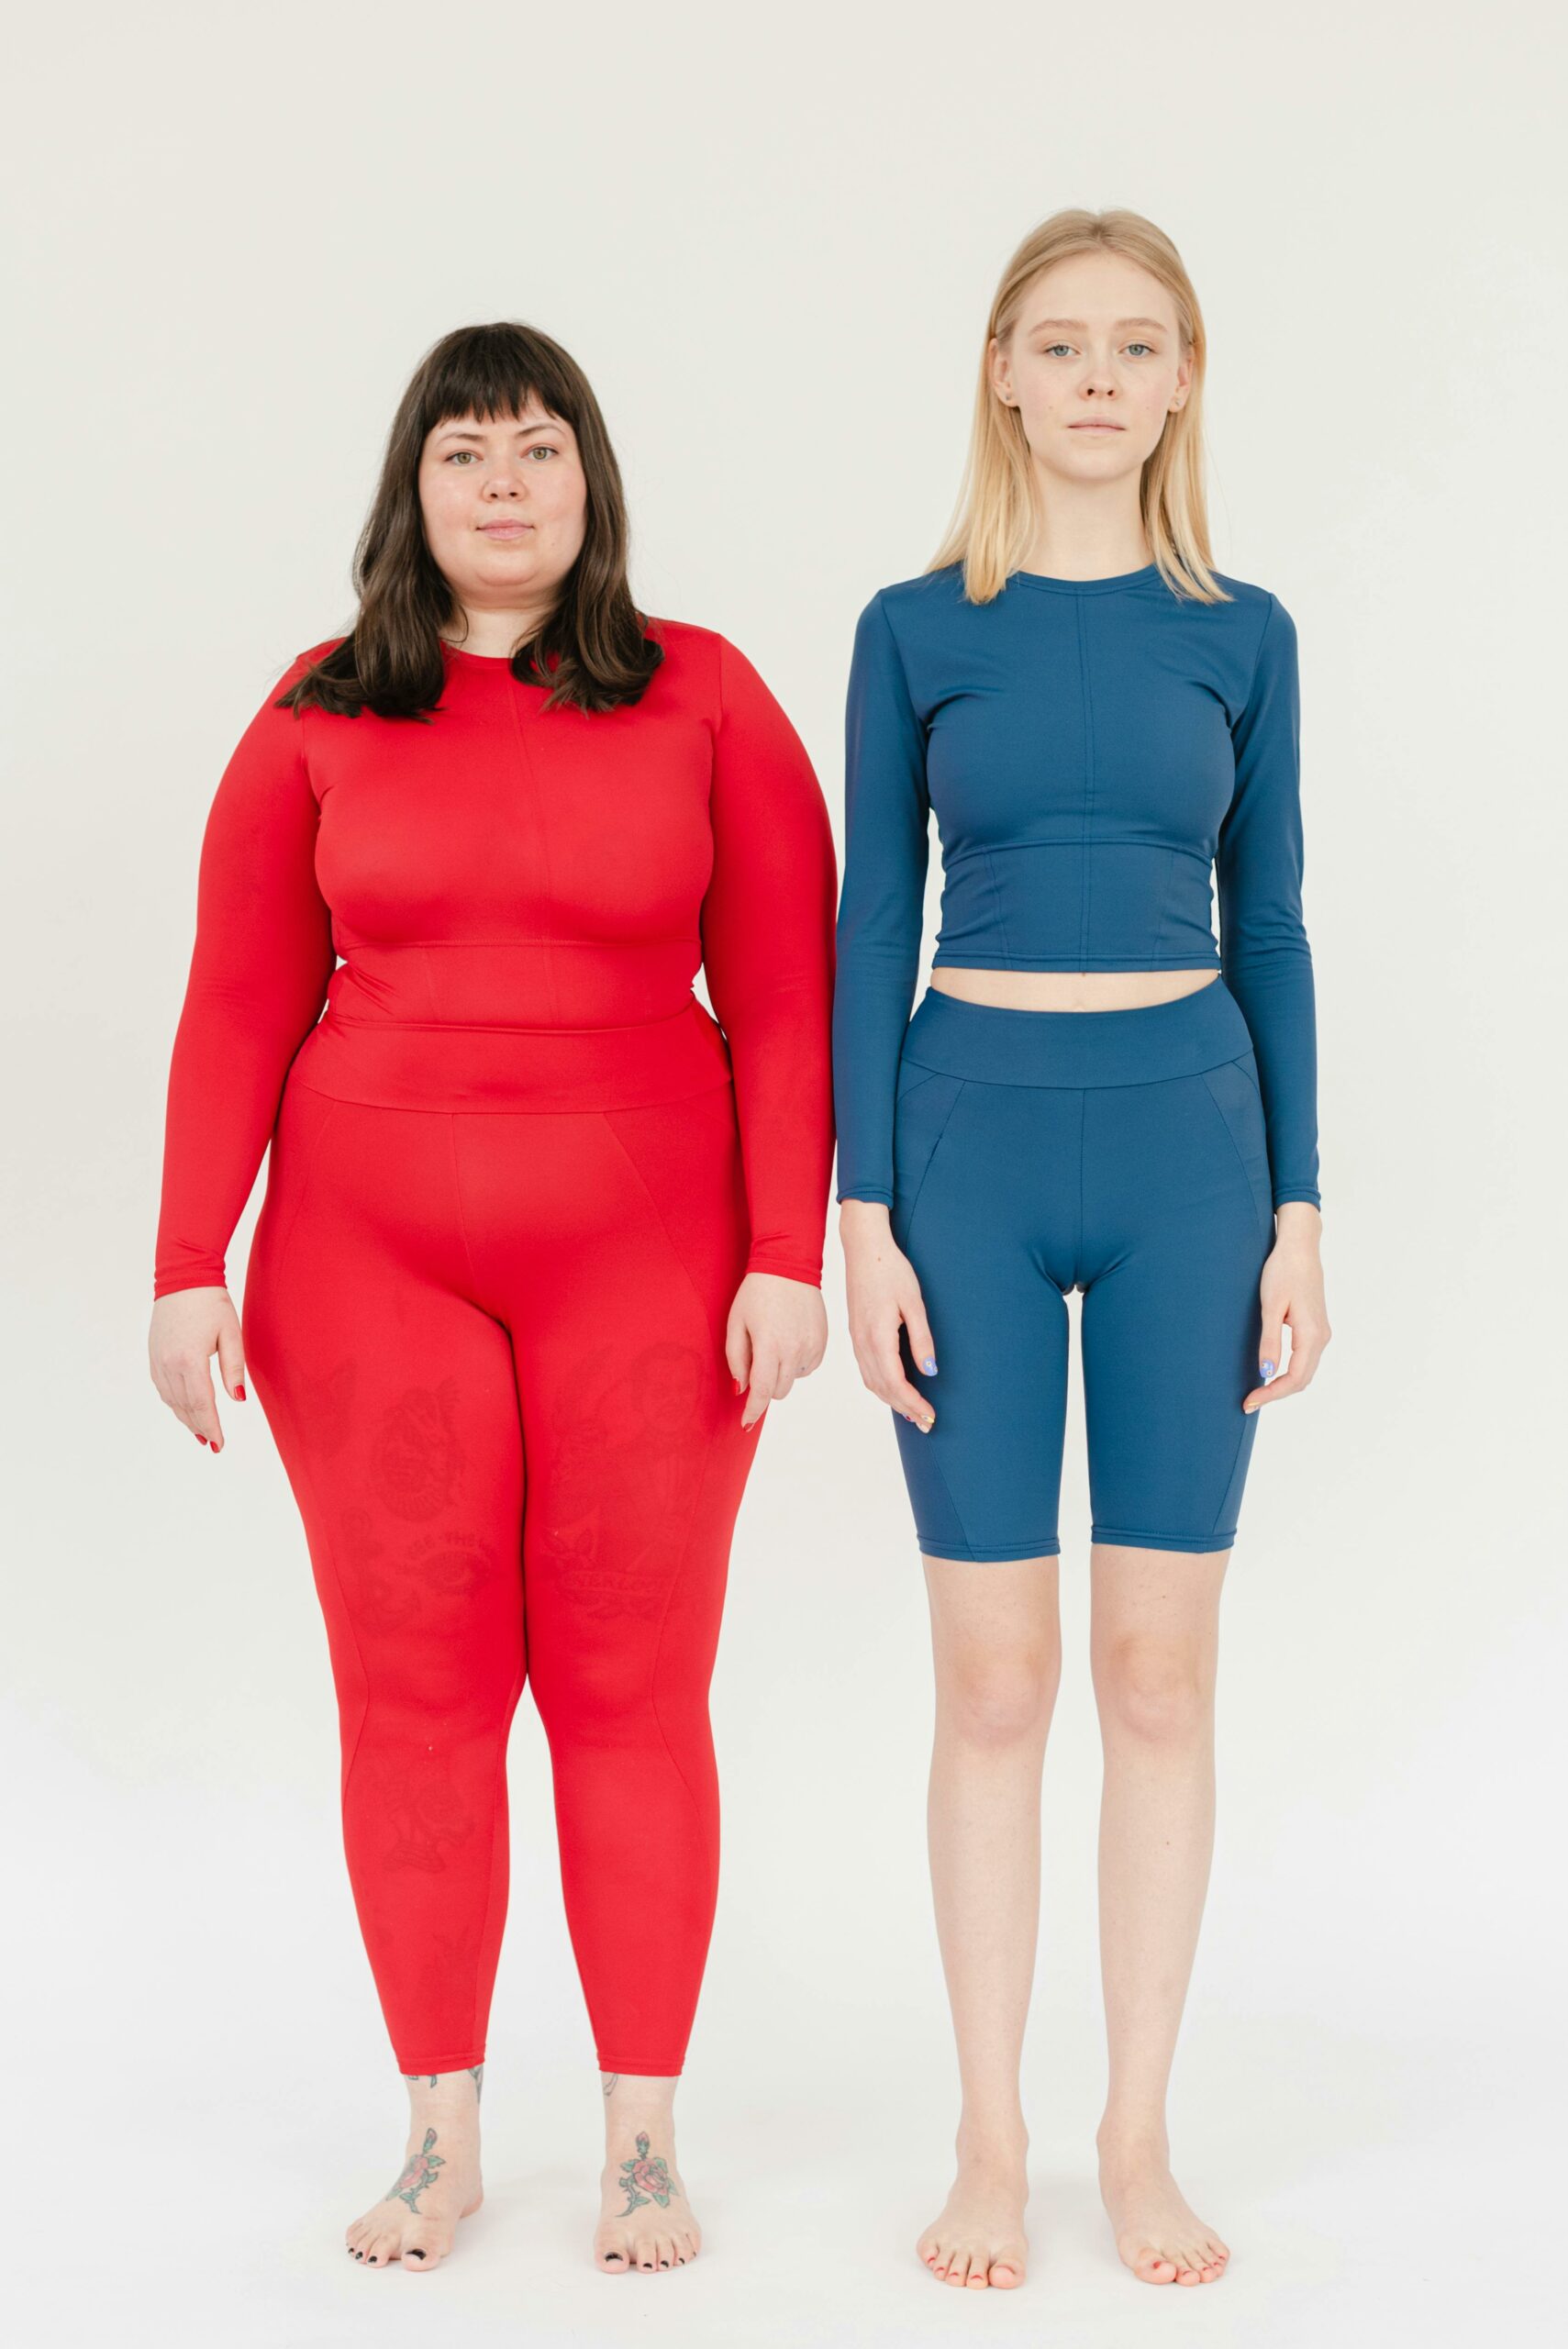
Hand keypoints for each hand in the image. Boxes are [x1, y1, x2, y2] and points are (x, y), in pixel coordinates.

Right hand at [148, 1286, 247, 1451]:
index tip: (220, 1444)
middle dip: (200, 1427)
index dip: (212, 1426)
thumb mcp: (231, 1333)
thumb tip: (238, 1399)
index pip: (202, 1403)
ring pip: (171, 1400)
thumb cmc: (211, 1303)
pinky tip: (185, 1410)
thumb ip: (234, 1368)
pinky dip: (174, 1403)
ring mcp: (158, 1360)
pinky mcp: (154, 1356)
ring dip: (186, 1419)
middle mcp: (169, 1364)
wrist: (182, 1279)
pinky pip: (163, 1388)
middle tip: (214, 1445)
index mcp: (190, 1359)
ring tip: (201, 1433)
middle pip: (185, 1406)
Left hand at [725, 1271, 827, 1431]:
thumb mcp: (736, 1323)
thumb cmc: (756, 1293)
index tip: (746, 1423)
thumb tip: (742, 1388)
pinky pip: (807, 1368)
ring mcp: (811, 1347)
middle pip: (778, 1391)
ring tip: (774, 1344)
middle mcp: (793, 1351)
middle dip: (765, 1387)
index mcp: (769, 1346)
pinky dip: (796, 1363)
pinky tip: (788, 1341)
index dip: (753, 1411)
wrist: (789, 1266)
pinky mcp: (822, 1343)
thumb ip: (736, 1359)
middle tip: (757, 1364)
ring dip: (781, 1374)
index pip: (761, 1391)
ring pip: (793, 1381)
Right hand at [840, 1200, 936, 1432]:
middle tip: (927, 1424)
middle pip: (882, 1388)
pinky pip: (866, 1371)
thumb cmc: (891, 1271)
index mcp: (877, 1336)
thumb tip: (930, 1371)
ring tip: (913, 1414)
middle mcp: (862, 1343)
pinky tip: (894, 1390)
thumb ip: (922, 1338)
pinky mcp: (856, 1334)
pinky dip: (881, 1387)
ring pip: (872, 1382)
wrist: (864, 1249)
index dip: (913, 1403)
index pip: (895, 1382)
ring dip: (892, 1401)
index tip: (930, 1416)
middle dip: (905, 1409)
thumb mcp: (914, 1302)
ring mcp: (856, 1340)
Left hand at [1244, 1202, 1330, 1411]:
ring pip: (1304, 1371)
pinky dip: (1289, 1373)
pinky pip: (1304, 1359)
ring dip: (1283, 1386)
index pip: (1294, 1378)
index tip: (1249, 1401)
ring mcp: (1320, 1332)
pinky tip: (1270, 1374)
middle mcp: (1321, 1337)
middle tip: (1248, 1403)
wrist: (1299, 1247)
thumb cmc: (1283, 1272)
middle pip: (1302, 1380)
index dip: (1272, 1394)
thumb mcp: (1271, 1306)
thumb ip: (1270, 1341)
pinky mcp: (1315, 1327)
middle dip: (1276, 1394)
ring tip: (1257, 1393)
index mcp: (1312, 1335)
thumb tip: (1266, 1372)